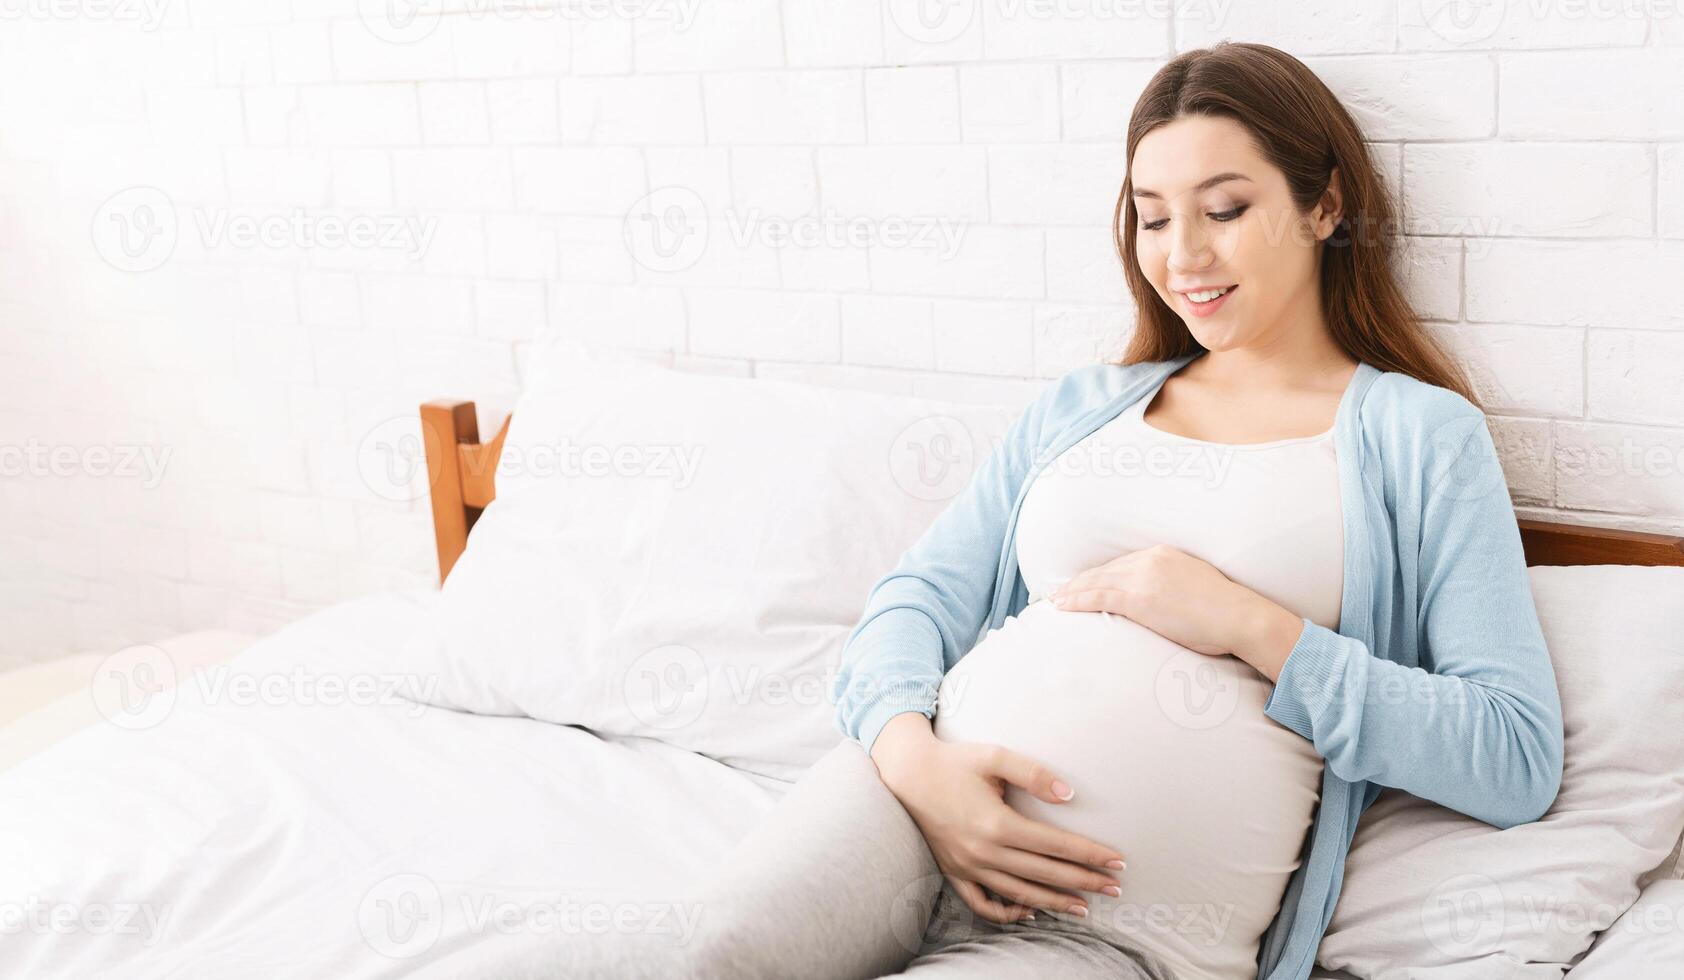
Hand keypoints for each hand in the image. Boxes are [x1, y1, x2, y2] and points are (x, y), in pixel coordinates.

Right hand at [870, 713, 1126, 923]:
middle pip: (1045, 874)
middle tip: (1115, 887)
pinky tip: (1031, 911)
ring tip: (1085, 907)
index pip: (1055, 845)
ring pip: (1020, 894)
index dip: (1090, 854)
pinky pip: (983, 903)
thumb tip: (1070, 794)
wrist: (907, 774)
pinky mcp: (954, 872)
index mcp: (997, 823)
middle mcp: (983, 852)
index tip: (1117, 861)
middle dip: (1084, 882)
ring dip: (1055, 902)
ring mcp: (967, 866)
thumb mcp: (994, 756)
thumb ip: (1034, 773)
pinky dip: (1008, 912)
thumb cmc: (954, 761)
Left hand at [1047, 543, 1302, 679]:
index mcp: (1164, 554)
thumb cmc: (1225, 612)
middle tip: (1059, 591)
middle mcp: (1150, 560)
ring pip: (1096, 582)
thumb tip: (1160, 603)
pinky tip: (1063, 606)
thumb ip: (1171, 587)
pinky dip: (1077, 600)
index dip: (1099, 574)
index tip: (1084, 582)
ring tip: (1054, 601)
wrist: (1239, 617)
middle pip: (1104, 570)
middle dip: (1080, 581)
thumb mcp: (1195, 586)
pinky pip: (1098, 597)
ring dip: (1072, 592)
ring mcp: (1143, 577)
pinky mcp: (1138, 598)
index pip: (1121, 564)